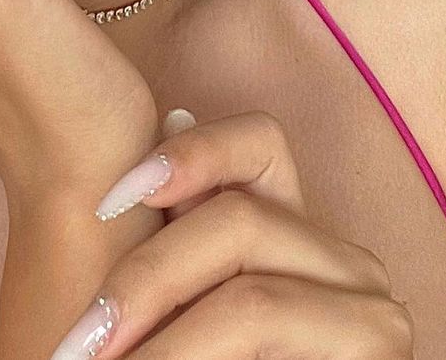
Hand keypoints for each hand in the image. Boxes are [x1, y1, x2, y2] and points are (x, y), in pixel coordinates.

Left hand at [49, 110, 415, 357]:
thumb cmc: (178, 356)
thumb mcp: (179, 299)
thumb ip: (181, 221)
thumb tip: (169, 110)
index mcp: (297, 229)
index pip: (259, 141)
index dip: (187, 153)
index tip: (107, 197)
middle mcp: (347, 262)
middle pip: (240, 223)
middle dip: (146, 279)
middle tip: (76, 344)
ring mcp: (370, 319)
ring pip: (255, 299)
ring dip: (166, 345)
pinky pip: (266, 327)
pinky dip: (188, 359)